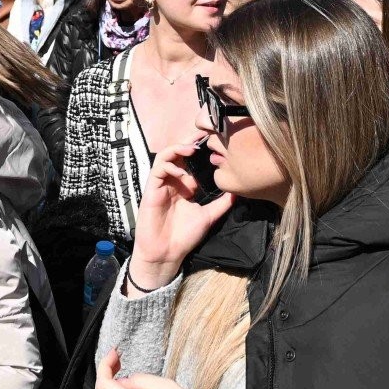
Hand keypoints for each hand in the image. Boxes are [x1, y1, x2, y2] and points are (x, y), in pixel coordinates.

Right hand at [127, 140, 233, 291]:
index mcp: (184, 186)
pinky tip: (182, 174)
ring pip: (165, 157)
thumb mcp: (208, 216)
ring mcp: (161, 184)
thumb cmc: (184, 236)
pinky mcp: (151, 189)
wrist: (167, 253)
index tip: (214, 142)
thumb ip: (221, 203)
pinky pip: (158, 170)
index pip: (190, 161)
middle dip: (189, 142)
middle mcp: (172, 182)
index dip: (200, 150)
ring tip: (192, 149)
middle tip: (203, 135)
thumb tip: (237, 191)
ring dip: (177, 149)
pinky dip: (169, 166)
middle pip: (177, 153)